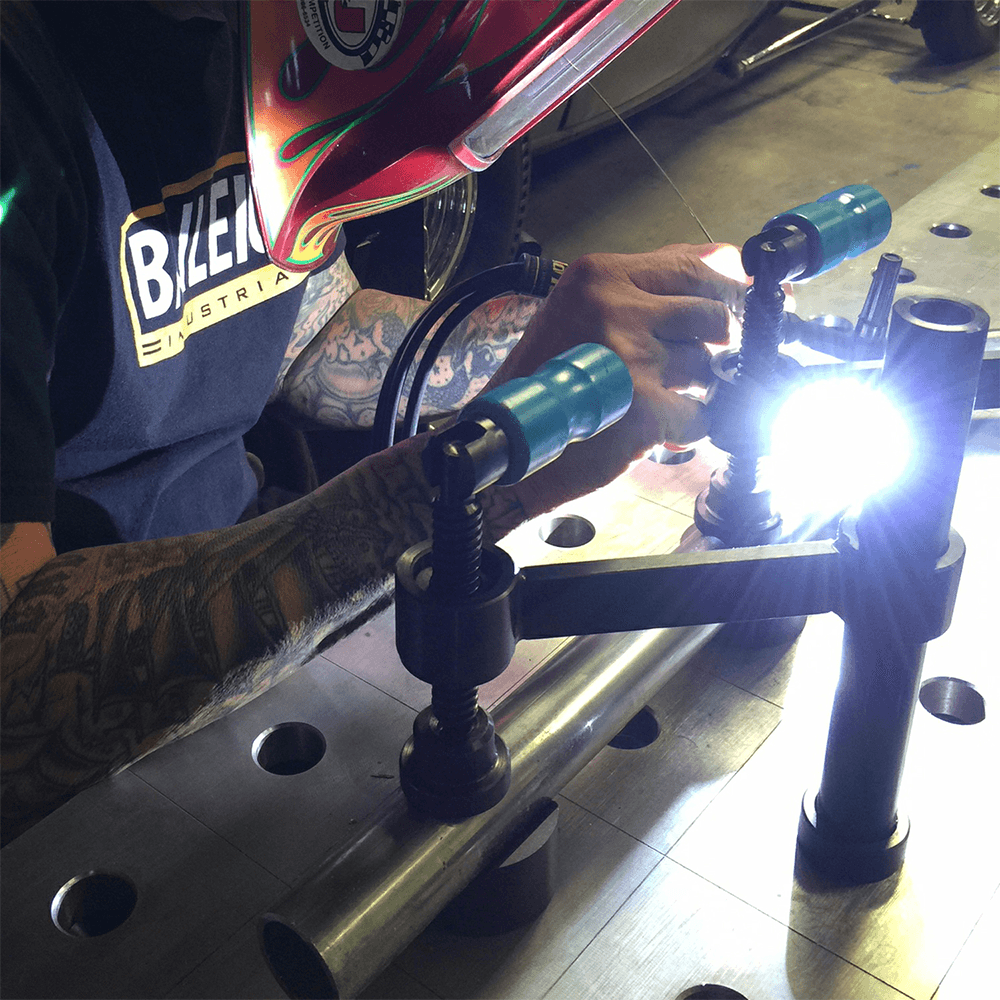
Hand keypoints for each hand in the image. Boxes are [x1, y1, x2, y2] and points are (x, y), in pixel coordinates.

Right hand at [487, 243, 746, 515]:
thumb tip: (729, 260)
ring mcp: (632, 359)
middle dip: (710, 346)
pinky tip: (657, 428)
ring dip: (691, 389)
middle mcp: (616, 310)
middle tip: (683, 364)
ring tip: (652, 397)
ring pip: (707, 368)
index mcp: (600, 276)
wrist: (505, 437)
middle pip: (712, 317)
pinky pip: (700, 415)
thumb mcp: (583, 307)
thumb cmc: (544, 375)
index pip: (694, 267)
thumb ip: (650, 282)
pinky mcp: (644, 410)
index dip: (728, 291)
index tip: (740, 306)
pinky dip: (687, 427)